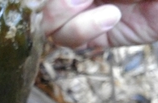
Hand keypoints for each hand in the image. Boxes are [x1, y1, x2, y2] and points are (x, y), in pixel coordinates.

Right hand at [42, 0, 157, 48]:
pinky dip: (86, 33)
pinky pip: (76, 43)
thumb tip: (59, 2)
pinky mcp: (100, 37)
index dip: (51, 1)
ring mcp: (86, 16)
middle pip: (45, 14)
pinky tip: (112, 19)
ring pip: (55, 31)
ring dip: (78, 24)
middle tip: (85, 0)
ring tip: (111, 13)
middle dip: (60, 8)